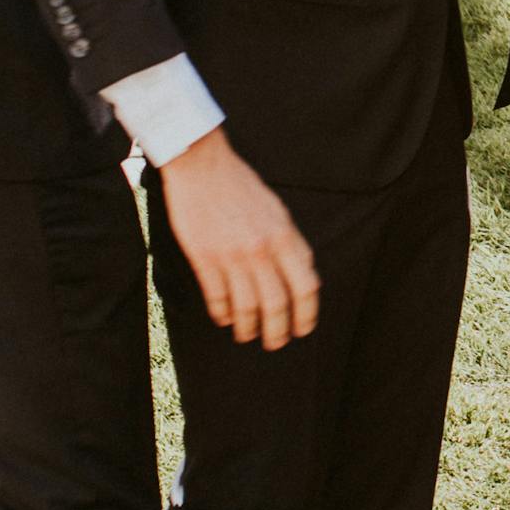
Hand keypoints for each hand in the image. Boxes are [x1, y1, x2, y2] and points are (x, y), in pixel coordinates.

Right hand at [159, 131, 319, 349]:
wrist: (203, 166)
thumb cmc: (241, 186)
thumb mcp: (277, 211)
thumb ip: (290, 242)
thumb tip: (301, 274)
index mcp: (284, 236)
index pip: (306, 285)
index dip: (307, 313)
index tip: (304, 328)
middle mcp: (262, 249)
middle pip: (277, 303)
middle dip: (279, 330)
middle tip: (275, 343)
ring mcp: (232, 255)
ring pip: (247, 306)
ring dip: (249, 328)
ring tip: (248, 336)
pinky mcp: (204, 258)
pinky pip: (218, 297)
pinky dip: (223, 313)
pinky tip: (225, 319)